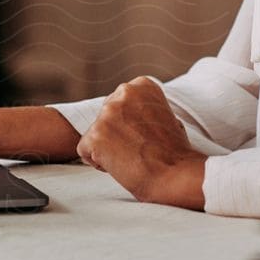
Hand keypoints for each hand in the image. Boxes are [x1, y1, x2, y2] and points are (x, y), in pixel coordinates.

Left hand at [77, 77, 205, 208]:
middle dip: (116, 135)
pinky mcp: (95, 135)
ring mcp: (108, 113)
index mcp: (142, 85)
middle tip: (138, 149)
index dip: (130, 125)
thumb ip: (144, 109)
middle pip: (105, 118)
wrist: (175, 174)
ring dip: (108, 149)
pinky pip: (85, 150)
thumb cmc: (174, 152)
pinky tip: (120, 165)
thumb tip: (131, 118)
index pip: (119, 104)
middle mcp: (123, 92)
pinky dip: (98, 162)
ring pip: (95, 134)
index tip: (146, 136)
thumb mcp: (165, 115)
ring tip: (131, 157)